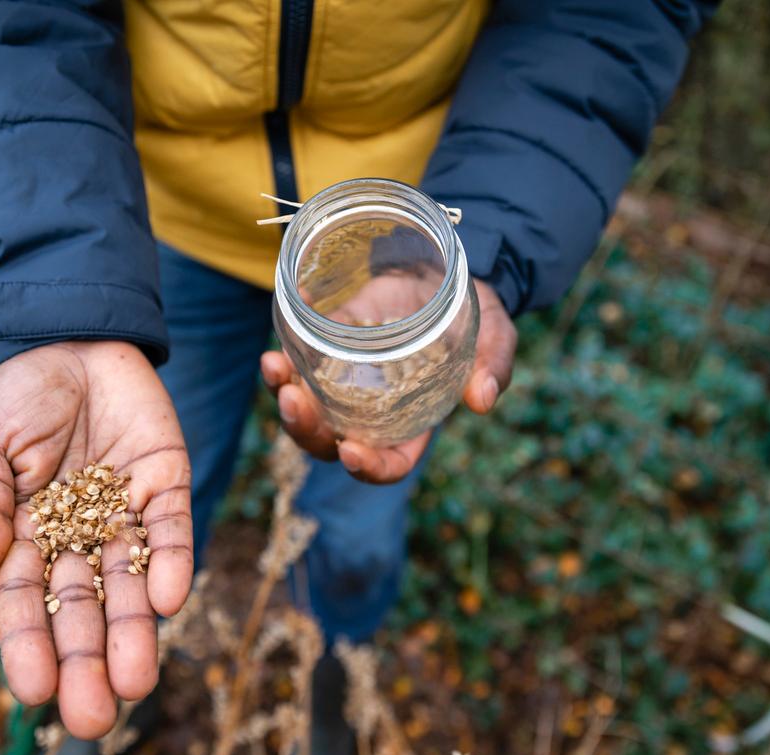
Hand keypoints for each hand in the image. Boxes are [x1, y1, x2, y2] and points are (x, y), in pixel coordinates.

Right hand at [0, 341, 191, 738]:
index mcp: (25, 538)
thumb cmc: (20, 397)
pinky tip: (171, 601)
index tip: (34, 692)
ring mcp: (124, 517)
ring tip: (137, 685)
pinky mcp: (168, 488)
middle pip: (84, 611)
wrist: (75, 339)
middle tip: (93, 720)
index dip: (29, 647)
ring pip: (132, 586)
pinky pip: (172, 534)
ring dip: (136, 633)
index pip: (26, 604)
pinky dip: (173, 565)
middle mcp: (79, 539)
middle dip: (87, 663)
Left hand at [261, 278, 516, 483]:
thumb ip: (493, 364)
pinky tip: (297, 301)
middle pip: (329, 441)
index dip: (368, 466)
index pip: (388, 462)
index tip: (350, 449)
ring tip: (274, 364)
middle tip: (295, 400)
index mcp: (412, 423)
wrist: (449, 273)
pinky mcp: (327, 345)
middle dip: (306, 429)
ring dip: (281, 392)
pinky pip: (299, 354)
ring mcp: (343, 380)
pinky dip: (289, 333)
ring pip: (304, 405)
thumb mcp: (496, 336)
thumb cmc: (475, 316)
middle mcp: (371, 410)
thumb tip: (481, 400)